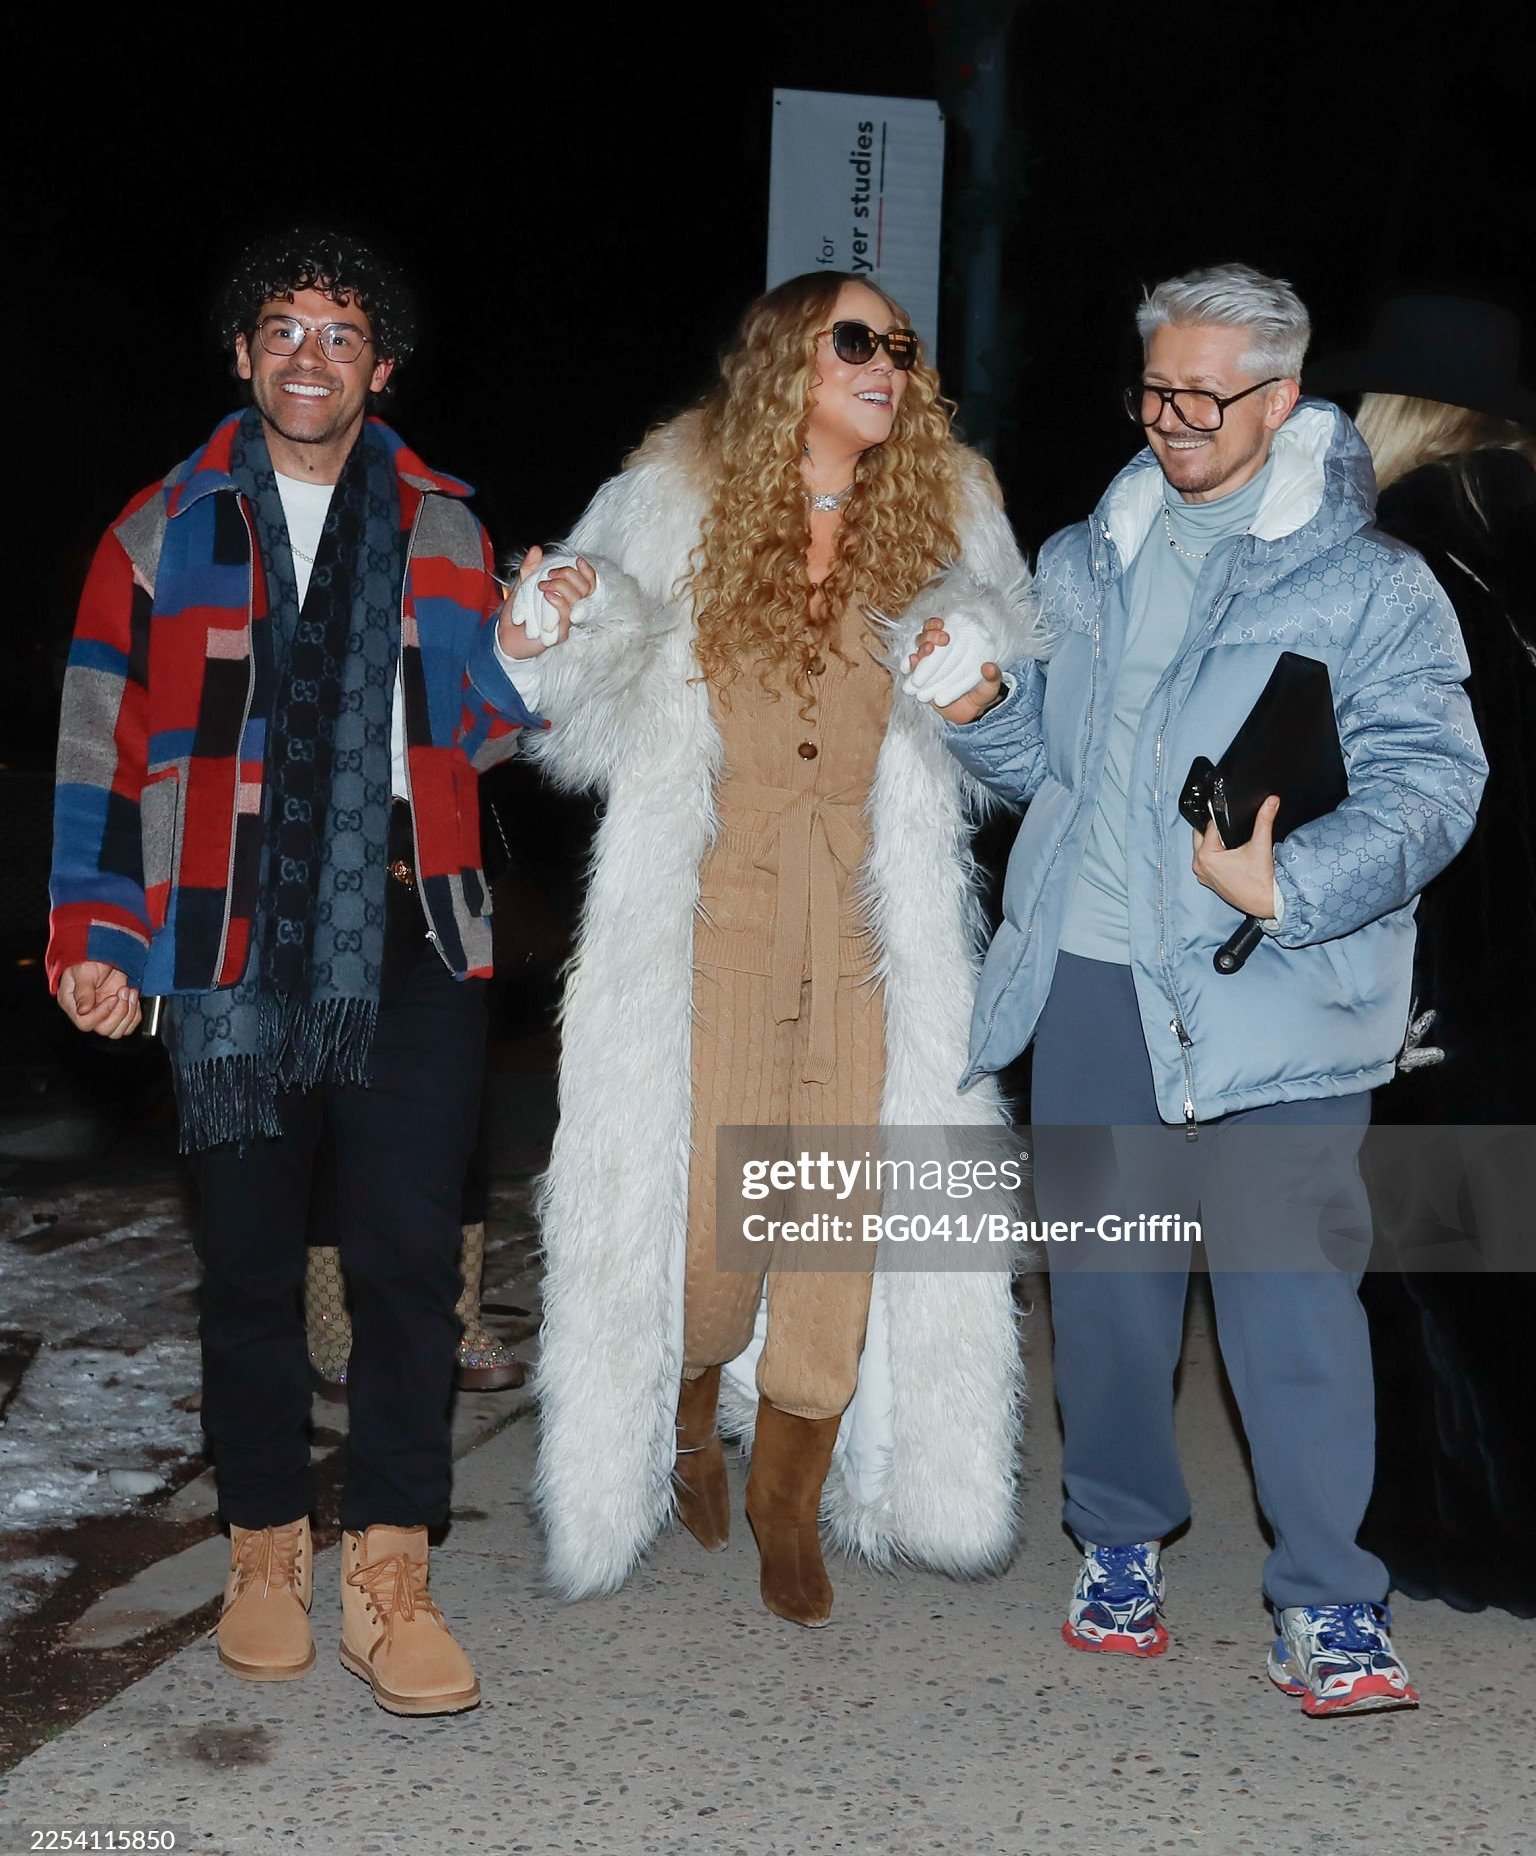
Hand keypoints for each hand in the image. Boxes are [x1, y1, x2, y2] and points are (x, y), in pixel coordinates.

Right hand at [58, 961, 141, 1038]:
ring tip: (129, 992)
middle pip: (104, 1030)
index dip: (102, 1014)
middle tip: (123, 992)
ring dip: (129, 1013)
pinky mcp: (118, 1012)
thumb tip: (83, 1010)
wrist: (105, 953)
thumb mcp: (83, 971)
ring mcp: (104, 1013)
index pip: (85, 1023)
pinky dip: (135, 1013)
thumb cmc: (89, 960)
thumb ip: (83, 991)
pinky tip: (133, 996)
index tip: (112, 997)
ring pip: (118, 1031)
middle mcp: (87, 1013)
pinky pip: (129, 1025)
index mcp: (72, 1005)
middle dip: (119, 1012)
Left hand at [497, 546, 595, 657]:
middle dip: (569, 575)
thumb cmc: (517, 614)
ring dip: (561, 586)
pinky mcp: (560, 634)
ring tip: (542, 585)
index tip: (578, 560)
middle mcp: (570, 610)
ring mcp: (566, 623)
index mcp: (566, 598)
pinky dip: (558, 601)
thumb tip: (536, 550)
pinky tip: (546, 595)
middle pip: (585, 590)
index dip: (588, 572)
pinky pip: (566, 615)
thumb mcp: (521, 586)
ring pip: (577, 600)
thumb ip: (529, 568)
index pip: (588, 585)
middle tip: (550, 574)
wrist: (505, 637)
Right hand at [903, 615, 1004, 722]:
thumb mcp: (990, 685)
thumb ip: (992, 677)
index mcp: (954, 646)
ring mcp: (927, 667)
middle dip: (927, 637)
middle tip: (936, 643)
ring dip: (918, 651)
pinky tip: (910, 666)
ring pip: (916, 652)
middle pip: (924, 637)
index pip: (939, 628)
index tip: (942, 626)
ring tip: (922, 655)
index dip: (935, 625)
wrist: (971, 713)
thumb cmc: (981, 693)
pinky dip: (908, 666)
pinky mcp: (920, 681)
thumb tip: (989, 667)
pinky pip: (910, 671)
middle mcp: (937, 654)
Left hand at [1192, 793, 1279, 917]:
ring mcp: (1203, 875)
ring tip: (1233, 844)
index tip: (1233, 817)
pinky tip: (1230, 857)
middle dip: (1215, 831)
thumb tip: (1271, 801)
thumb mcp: (1261, 844)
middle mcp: (1199, 866)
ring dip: (1214, 844)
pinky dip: (1215, 857)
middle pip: (1202, 836)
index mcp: (1206, 855)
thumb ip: (1264, 819)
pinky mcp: (1208, 882)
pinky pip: (1207, 862)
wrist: (1266, 902)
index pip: (1210, 826)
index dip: (1222, 818)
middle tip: (1232, 831)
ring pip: (1203, 849)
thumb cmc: (1261, 880)